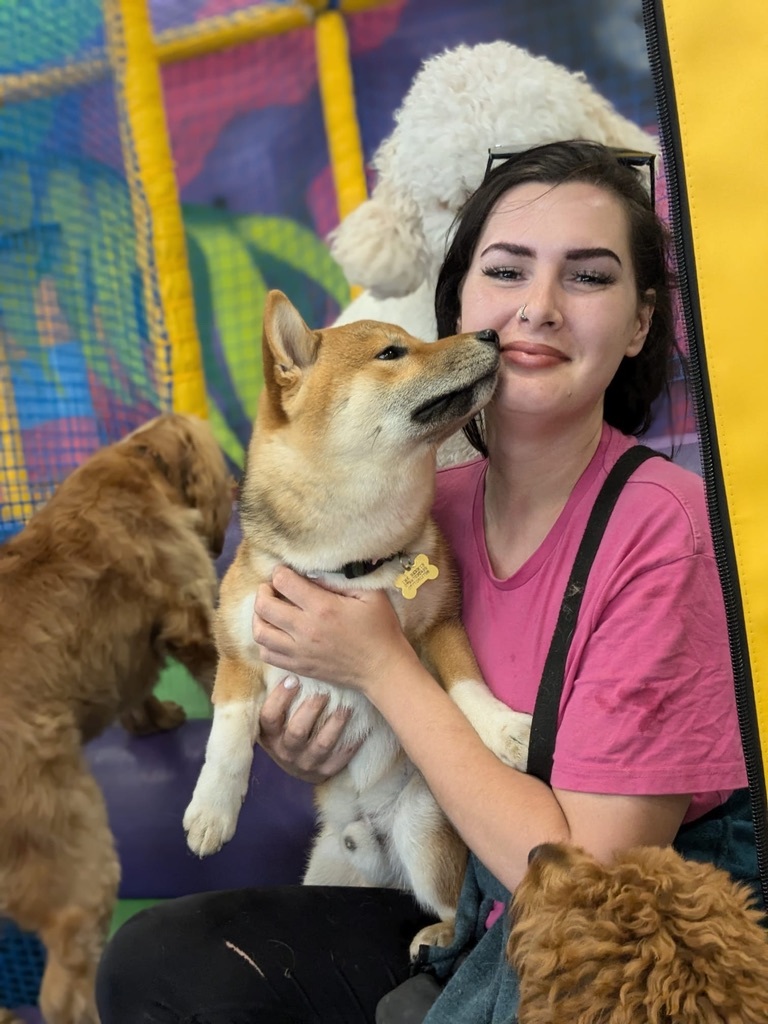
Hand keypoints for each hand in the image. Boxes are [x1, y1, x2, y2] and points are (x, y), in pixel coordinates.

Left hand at [252, 566, 417, 694]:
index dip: (280, 572)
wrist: (382, 669)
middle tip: (272, 588)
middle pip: (264, 606)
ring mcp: (299, 651)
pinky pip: (267, 654)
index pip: (284, 582)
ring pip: (260, 632)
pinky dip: (265, 641)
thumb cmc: (380, 629)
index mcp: (323, 608)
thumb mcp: (370, 595)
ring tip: (269, 610)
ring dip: (259, 617)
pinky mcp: (298, 667)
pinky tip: (276, 632)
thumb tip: (313, 575)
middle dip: (263, 591)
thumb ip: (340, 581)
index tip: (285, 571)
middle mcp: (305, 630)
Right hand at [258, 676, 361, 783]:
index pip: (269, 717)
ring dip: (335, 724)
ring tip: (346, 707)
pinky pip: (340, 758)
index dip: (280, 698)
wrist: (299, 765)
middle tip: (324, 691)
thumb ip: (281, 696)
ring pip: (322, 744)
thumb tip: (287, 660)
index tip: (294, 679)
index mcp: (270, 735)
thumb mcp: (279, 717)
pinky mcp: (325, 771)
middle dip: (311, 709)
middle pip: (297, 731)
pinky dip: (351, 743)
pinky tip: (362, 729)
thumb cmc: (289, 727)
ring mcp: (306, 763)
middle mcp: (286, 751)